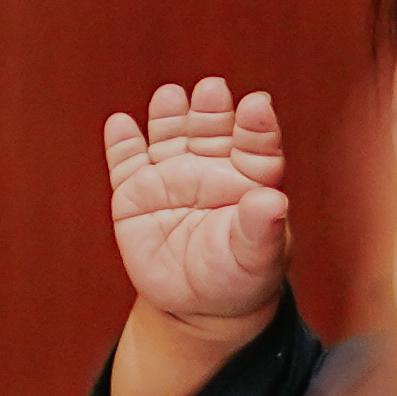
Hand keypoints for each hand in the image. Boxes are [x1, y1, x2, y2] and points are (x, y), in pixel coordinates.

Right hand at [101, 80, 292, 340]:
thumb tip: (275, 202)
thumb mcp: (256, 259)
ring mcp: (171, 175)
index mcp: (249, 177)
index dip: (256, 124)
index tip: (257, 106)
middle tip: (213, 90)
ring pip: (169, 135)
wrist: (196, 305)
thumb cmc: (238, 278)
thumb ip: (263, 230)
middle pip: (211, 129)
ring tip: (170, 98)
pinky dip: (122, 142)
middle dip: (211, 109)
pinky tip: (121, 124)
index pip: (255, 143)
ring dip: (169, 114)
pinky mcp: (134, 192)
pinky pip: (126, 162)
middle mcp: (210, 167)